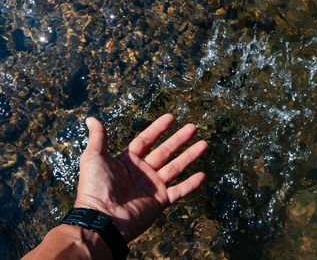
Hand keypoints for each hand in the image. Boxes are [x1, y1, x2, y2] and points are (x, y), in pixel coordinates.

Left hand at [75, 113, 207, 241]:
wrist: (102, 219)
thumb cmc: (95, 187)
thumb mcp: (93, 158)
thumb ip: (98, 138)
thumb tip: (91, 118)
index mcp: (128, 161)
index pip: (146, 140)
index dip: (158, 129)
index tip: (171, 117)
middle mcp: (142, 172)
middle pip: (165, 151)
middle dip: (179, 139)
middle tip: (193, 127)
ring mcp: (152, 187)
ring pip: (176, 167)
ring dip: (190, 156)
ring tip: (204, 144)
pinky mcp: (160, 201)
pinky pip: (179, 191)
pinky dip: (191, 184)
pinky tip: (203, 175)